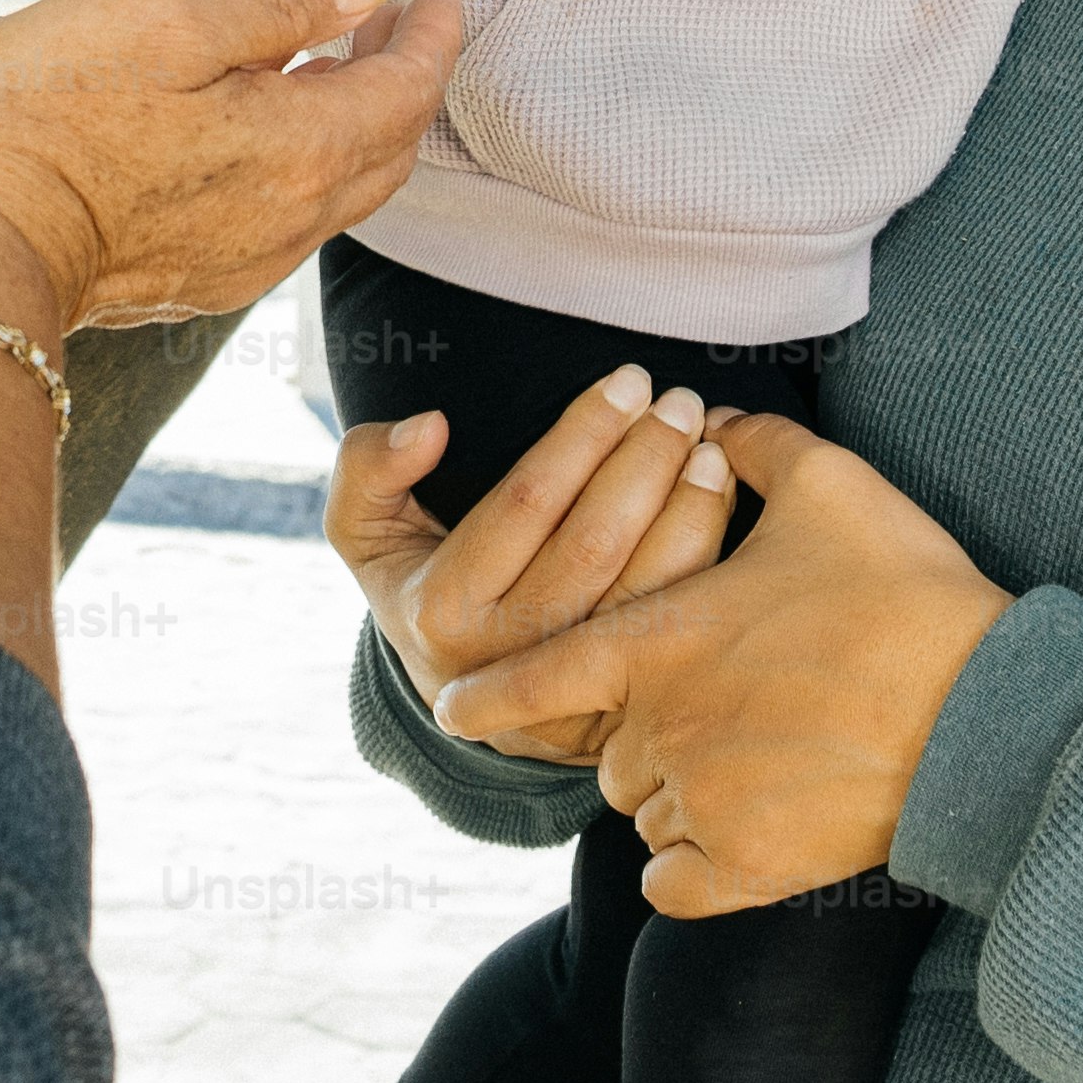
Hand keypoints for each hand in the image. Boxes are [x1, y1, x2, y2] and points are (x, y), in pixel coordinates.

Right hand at [0, 0, 461, 333]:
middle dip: (402, 85)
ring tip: (324, 71)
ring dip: (350, 129)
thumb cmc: (49, 114)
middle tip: (392, 27)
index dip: (427, 38)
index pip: (404, 92)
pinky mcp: (187, 285)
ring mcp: (238, 263)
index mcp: (299, 149)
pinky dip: (298, 169)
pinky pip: (280, 222)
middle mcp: (287, 220)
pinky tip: (252, 138)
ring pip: (335, 193)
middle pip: (385, 150)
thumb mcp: (166, 18)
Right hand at [326, 368, 744, 760]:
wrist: (465, 695)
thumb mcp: (363, 528)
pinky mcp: (622, 702)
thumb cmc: (418, 580)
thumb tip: (430, 426)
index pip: (524, 504)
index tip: (626, 381)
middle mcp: (508, 660)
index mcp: (442, 611)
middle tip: (680, 400)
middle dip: (646, 461)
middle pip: (594, 544)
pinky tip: (719, 496)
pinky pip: (677, 623)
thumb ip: (369, 468)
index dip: (582, 436)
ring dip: (688, 508)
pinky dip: (707, 554)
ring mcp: (570, 689)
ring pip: (645, 589)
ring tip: (710, 443)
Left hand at [433, 411, 1014, 916]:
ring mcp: (701, 802)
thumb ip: (756, 448)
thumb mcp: (831, 487)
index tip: (454, 708)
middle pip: (607, 743)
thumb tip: (717, 424)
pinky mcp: (748, 866)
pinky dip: (687, 866)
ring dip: (671, 790)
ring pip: (642, 808)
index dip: (489, 695)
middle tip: (721, 704)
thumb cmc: (907, 593)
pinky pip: (673, 882)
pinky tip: (723, 838)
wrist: (990, 714)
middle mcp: (660, 728)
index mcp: (658, 641)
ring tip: (744, 757)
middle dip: (644, 727)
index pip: (536, 678)